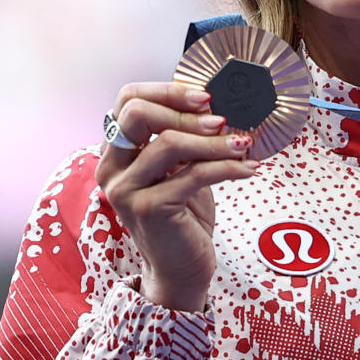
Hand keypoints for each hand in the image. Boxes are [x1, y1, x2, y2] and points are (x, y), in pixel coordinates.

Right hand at [95, 82, 257, 311]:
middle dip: (186, 112)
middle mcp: (111, 168)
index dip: (167, 91)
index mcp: (115, 152)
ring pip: (169, 143)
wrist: (180, 268)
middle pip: (138, 113)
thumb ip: (181, 137)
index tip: (204, 98)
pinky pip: (194, 174)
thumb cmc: (182, 214)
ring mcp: (126, 190)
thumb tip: (213, 104)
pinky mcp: (149, 209)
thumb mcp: (178, 168)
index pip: (128, 99)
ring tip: (242, 145)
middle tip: (221, 120)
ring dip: (214, 142)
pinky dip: (228, 167)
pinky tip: (248, 169)